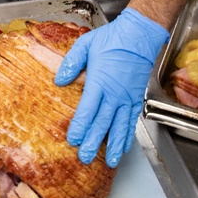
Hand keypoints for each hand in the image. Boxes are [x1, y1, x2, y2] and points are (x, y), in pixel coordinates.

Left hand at [54, 8, 168, 167]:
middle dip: (94, 142)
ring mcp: (127, 98)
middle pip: (102, 123)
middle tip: (86, 158)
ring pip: (120, 126)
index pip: (88, 110)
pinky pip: (132, 120)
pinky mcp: (136, 98)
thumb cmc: (111, 39)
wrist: (138, 36)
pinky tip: (124, 145)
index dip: (80, 127)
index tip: (73, 140)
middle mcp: (114, 94)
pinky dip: (128, 135)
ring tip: (111, 161)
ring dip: (114, 145)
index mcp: (99, 82)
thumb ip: (71, 63)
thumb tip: (59, 80)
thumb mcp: (86, 45)